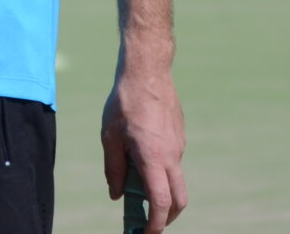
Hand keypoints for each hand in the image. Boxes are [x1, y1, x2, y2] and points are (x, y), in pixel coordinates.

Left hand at [102, 67, 186, 231]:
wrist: (148, 71)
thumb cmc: (125, 102)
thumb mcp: (110, 137)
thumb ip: (114, 169)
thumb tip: (117, 194)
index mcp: (153, 158)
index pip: (161, 203)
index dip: (155, 224)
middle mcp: (172, 155)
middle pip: (179, 199)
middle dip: (166, 217)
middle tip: (148, 222)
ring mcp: (179, 145)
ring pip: (176, 179)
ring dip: (162, 190)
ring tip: (136, 182)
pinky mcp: (179, 135)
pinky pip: (173, 161)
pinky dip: (162, 170)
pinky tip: (142, 153)